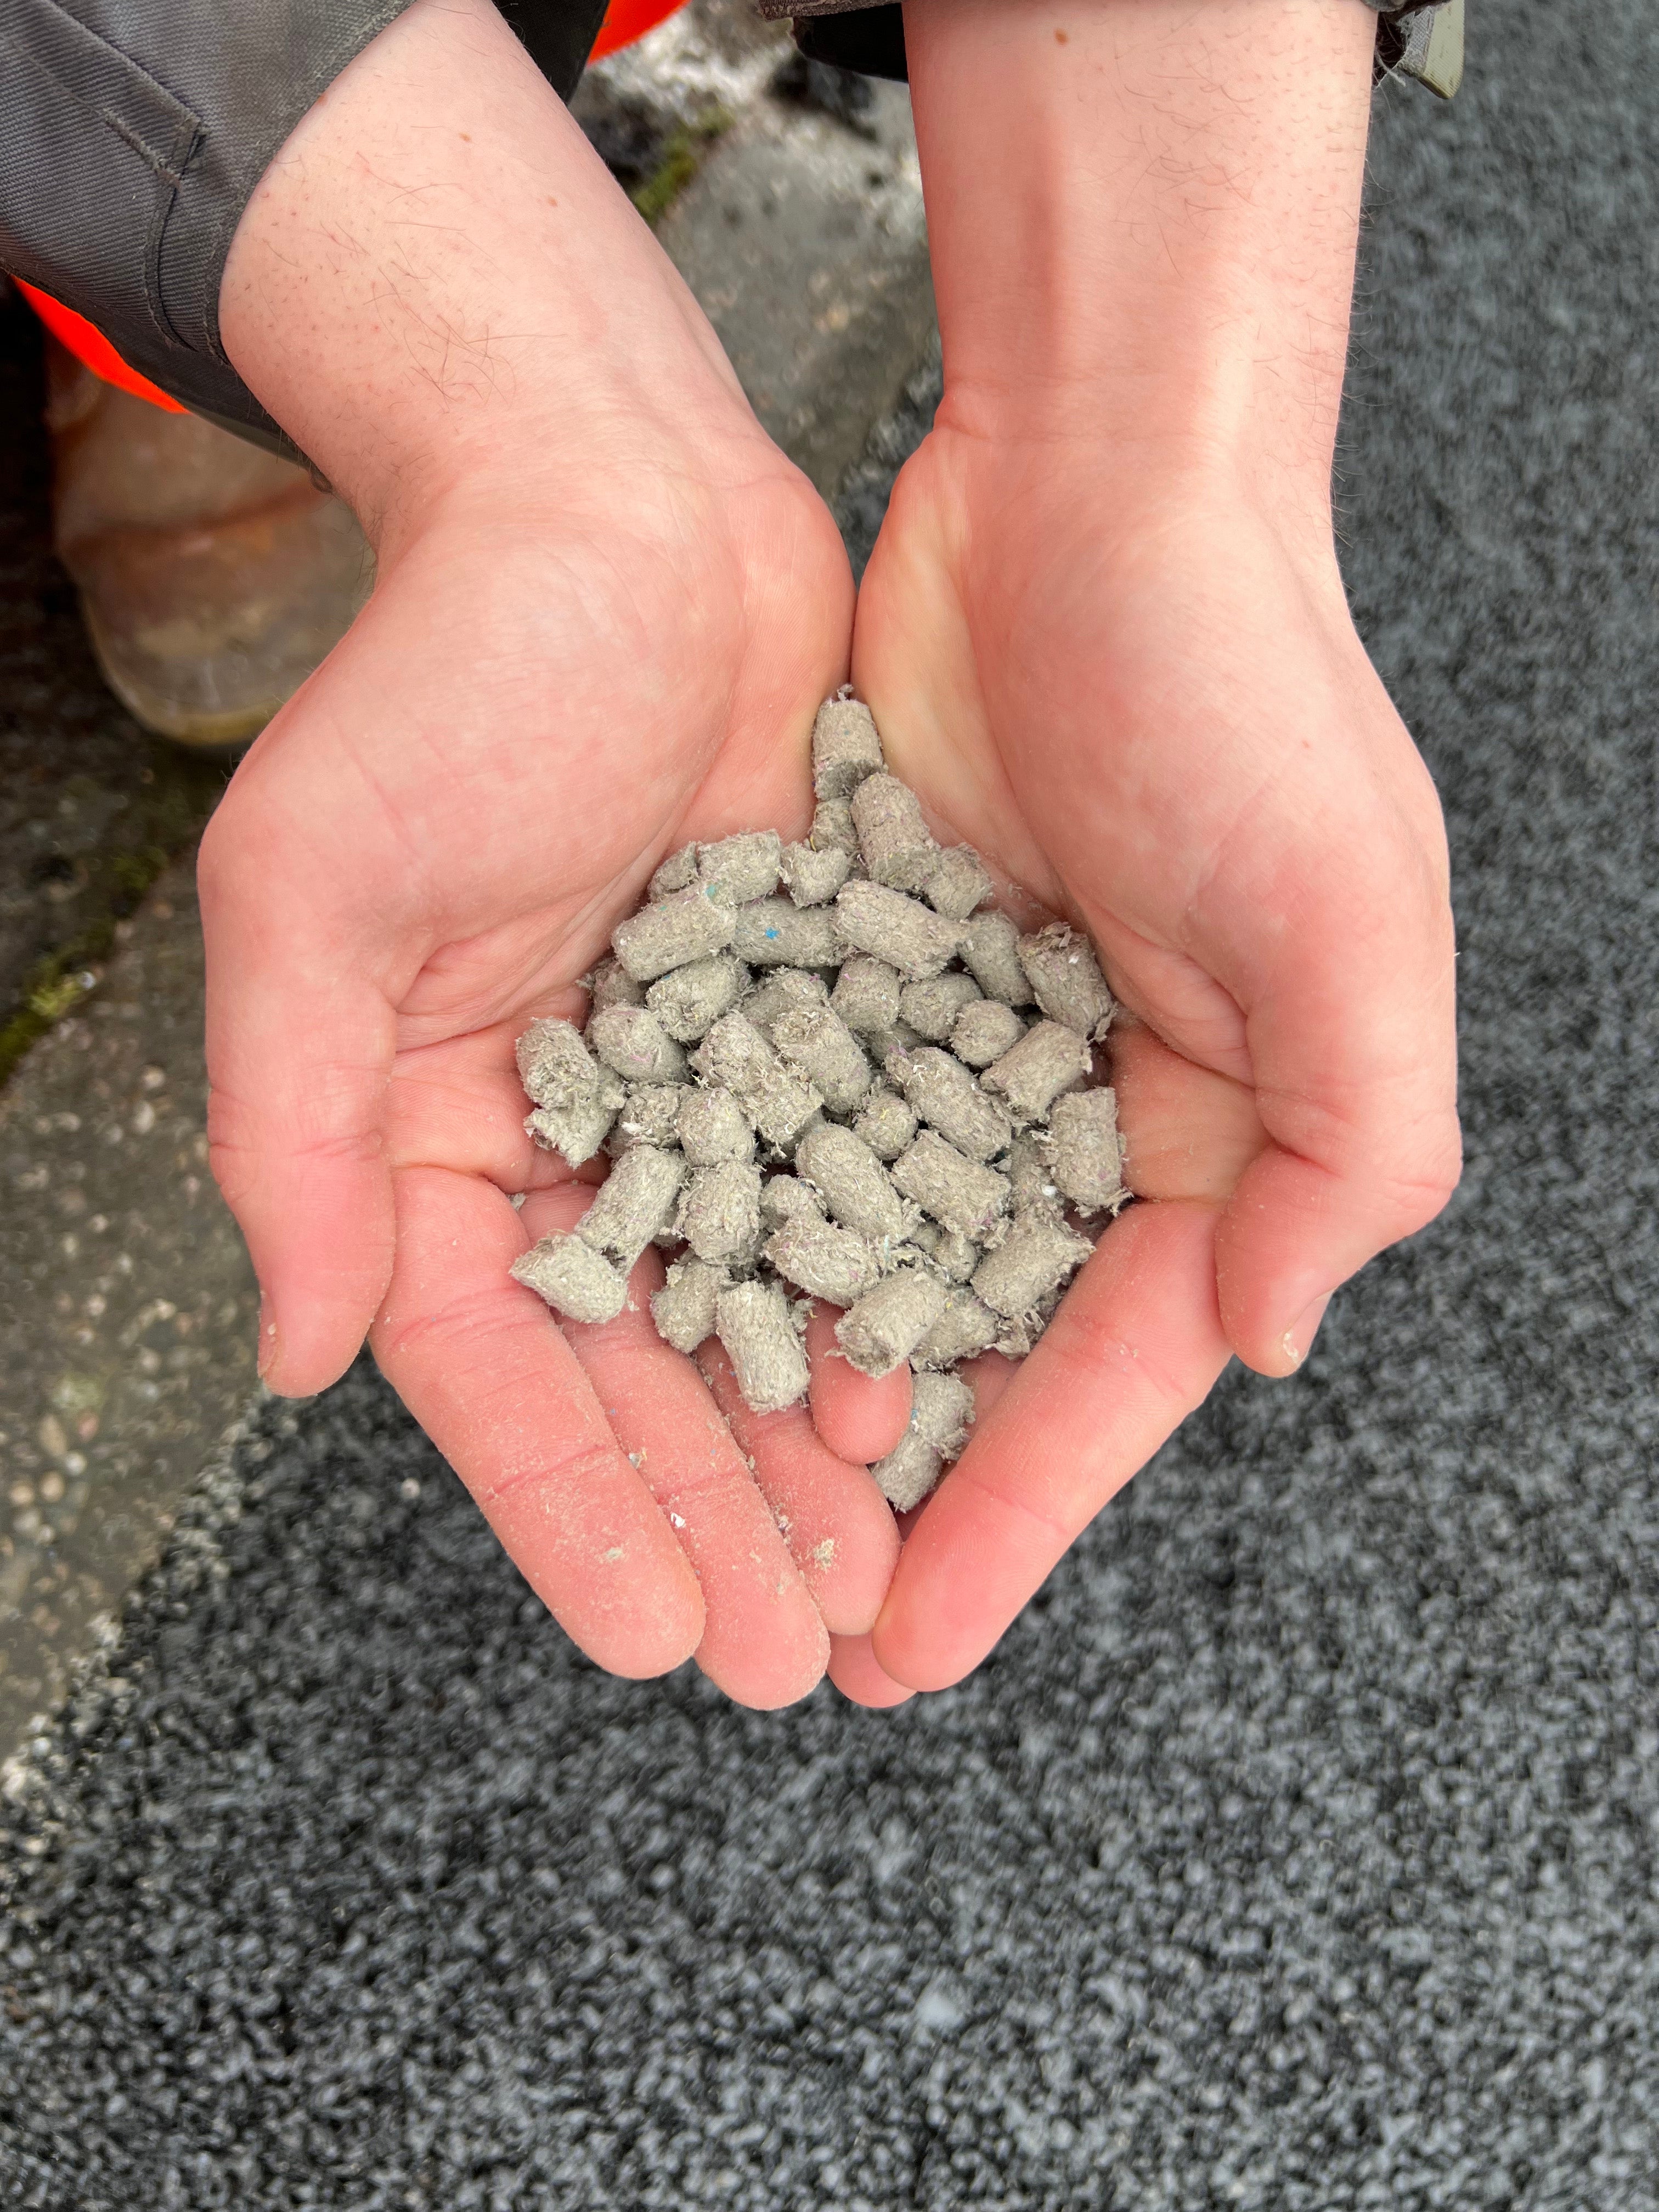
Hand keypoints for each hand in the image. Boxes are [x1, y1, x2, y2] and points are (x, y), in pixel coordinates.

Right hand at [200, 0, 903, 1708]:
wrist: (617, 506)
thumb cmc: (446, 679)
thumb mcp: (315, 898)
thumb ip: (296, 1135)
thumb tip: (303, 1357)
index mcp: (428, 1129)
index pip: (496, 1366)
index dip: (570, 1509)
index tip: (658, 1638)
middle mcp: (562, 1132)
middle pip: (637, 1371)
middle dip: (710, 1519)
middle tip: (794, 1659)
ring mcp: (694, 1085)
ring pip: (755, 1307)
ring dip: (804, 1447)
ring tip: (877, 1579)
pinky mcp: (804, 1021)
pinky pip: (850, 1191)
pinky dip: (885, 1293)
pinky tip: (936, 1397)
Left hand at [829, 0, 1460, 1700]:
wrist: (1092, 485)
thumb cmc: (1240, 686)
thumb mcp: (1346, 918)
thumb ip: (1346, 1144)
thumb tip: (1265, 1342)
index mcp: (1229, 1123)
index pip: (1122, 1363)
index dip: (1028, 1507)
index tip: (923, 1639)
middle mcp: (1098, 1103)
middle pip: (993, 1341)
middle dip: (915, 1487)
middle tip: (811, 1631)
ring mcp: (972, 1039)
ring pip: (883, 1255)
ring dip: (813, 1382)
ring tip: (723, 1506)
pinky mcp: (867, 964)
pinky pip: (803, 1129)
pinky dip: (751, 1219)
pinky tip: (679, 1310)